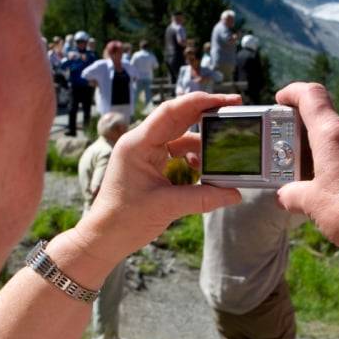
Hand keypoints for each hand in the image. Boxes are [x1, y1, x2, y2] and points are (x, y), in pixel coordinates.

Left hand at [77, 92, 242, 259]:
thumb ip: (203, 198)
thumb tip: (235, 194)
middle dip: (207, 114)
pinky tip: (204, 169)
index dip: (200, 102)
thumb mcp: (167, 207)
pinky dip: (194, 157)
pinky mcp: (151, 163)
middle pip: (179, 118)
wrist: (104, 238)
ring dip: (202, 143)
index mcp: (137, 144)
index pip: (172, 112)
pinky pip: (178, 151)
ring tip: (221, 154)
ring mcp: (146, 152)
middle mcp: (141, 142)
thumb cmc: (124, 221)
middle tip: (233, 111)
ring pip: (181, 136)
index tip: (226, 100)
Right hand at [274, 83, 338, 262]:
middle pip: (324, 118)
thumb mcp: (310, 203)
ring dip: (320, 148)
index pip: (311, 95)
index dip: (293, 92)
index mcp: (333, 134)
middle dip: (301, 130)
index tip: (281, 99)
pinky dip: (337, 160)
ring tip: (305, 172)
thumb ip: (292, 194)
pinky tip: (329, 184)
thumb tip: (285, 195)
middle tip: (285, 148)